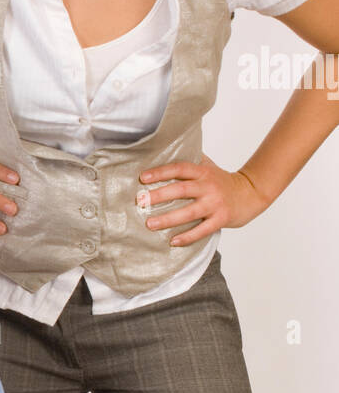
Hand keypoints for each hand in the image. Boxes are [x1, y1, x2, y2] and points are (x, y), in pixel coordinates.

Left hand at [138, 155, 270, 245]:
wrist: (251, 193)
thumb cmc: (222, 181)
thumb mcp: (208, 166)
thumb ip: (190, 161)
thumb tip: (163, 151)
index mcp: (203, 172)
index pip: (179, 169)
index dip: (161, 172)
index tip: (143, 178)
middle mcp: (208, 186)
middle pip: (181, 190)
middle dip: (159, 195)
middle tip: (140, 201)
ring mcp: (215, 204)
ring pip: (189, 212)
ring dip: (168, 219)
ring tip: (150, 224)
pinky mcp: (221, 219)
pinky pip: (202, 230)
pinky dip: (188, 237)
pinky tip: (173, 241)